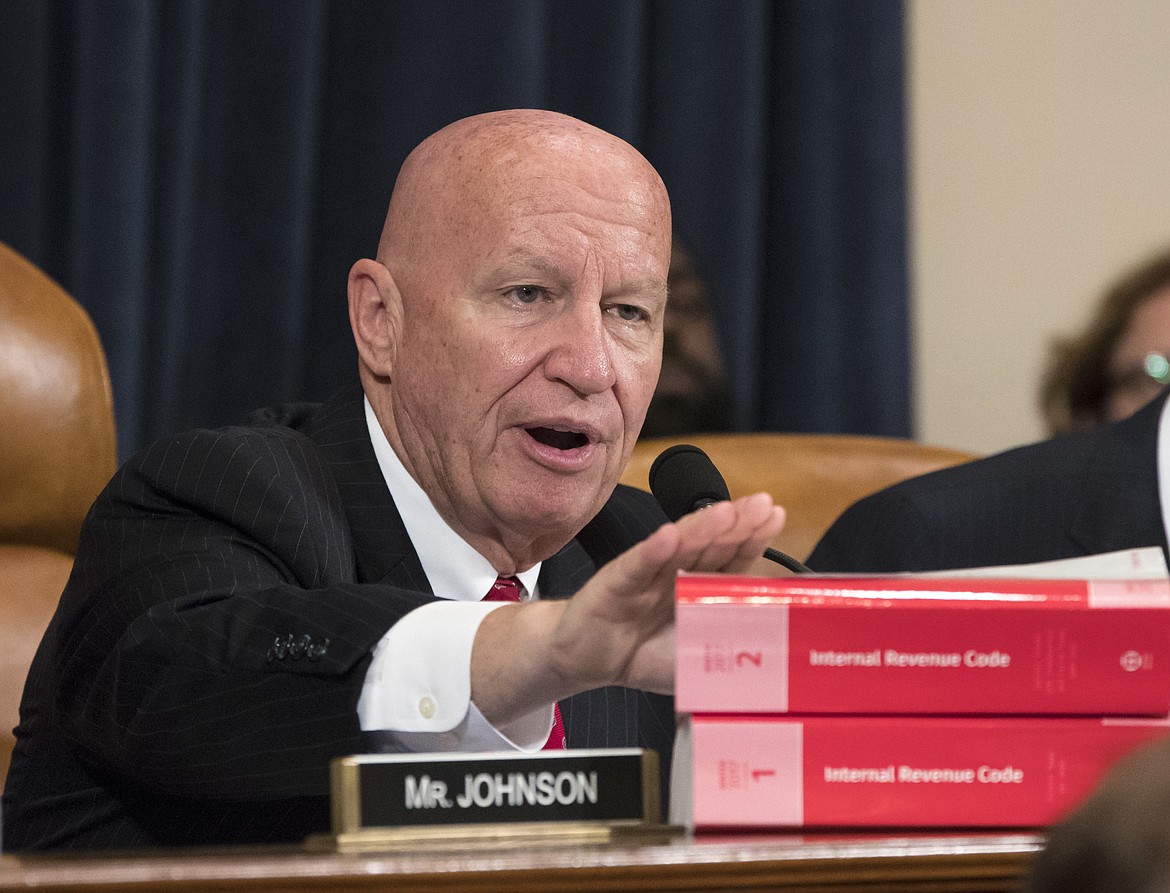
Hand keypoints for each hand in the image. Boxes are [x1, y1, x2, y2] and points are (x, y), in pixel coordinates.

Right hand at [470, 493, 783, 720]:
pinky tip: (670, 536)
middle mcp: (676, 571)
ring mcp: (647, 574)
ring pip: (678, 547)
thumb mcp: (696, 658)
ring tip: (726, 512)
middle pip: (710, 544)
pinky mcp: (616, 583)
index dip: (753, 537)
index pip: (731, 558)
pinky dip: (654, 551)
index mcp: (699, 585)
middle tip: (762, 504)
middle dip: (737, 523)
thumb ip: (728, 651)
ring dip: (702, 528)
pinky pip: (638, 565)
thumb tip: (775, 656)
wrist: (586, 661)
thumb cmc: (645, 654)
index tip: (776, 515)